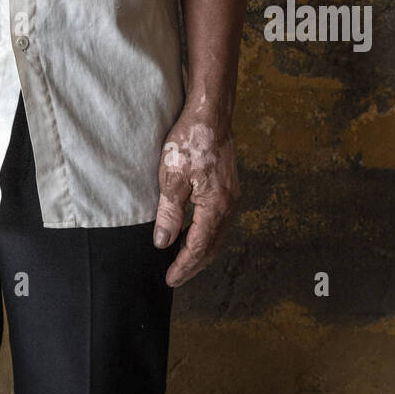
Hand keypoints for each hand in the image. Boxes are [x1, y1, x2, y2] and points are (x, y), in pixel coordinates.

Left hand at [153, 114, 239, 287]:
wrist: (210, 115)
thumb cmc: (190, 142)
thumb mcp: (172, 177)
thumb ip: (169, 213)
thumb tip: (163, 242)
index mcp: (215, 206)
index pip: (199, 247)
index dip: (184, 266)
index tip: (170, 279)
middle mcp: (229, 205)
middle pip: (212, 247)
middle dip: (193, 264)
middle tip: (175, 277)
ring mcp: (231, 196)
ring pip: (217, 235)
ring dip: (200, 251)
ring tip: (181, 260)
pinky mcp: (228, 188)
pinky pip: (218, 222)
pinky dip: (205, 234)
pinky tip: (191, 232)